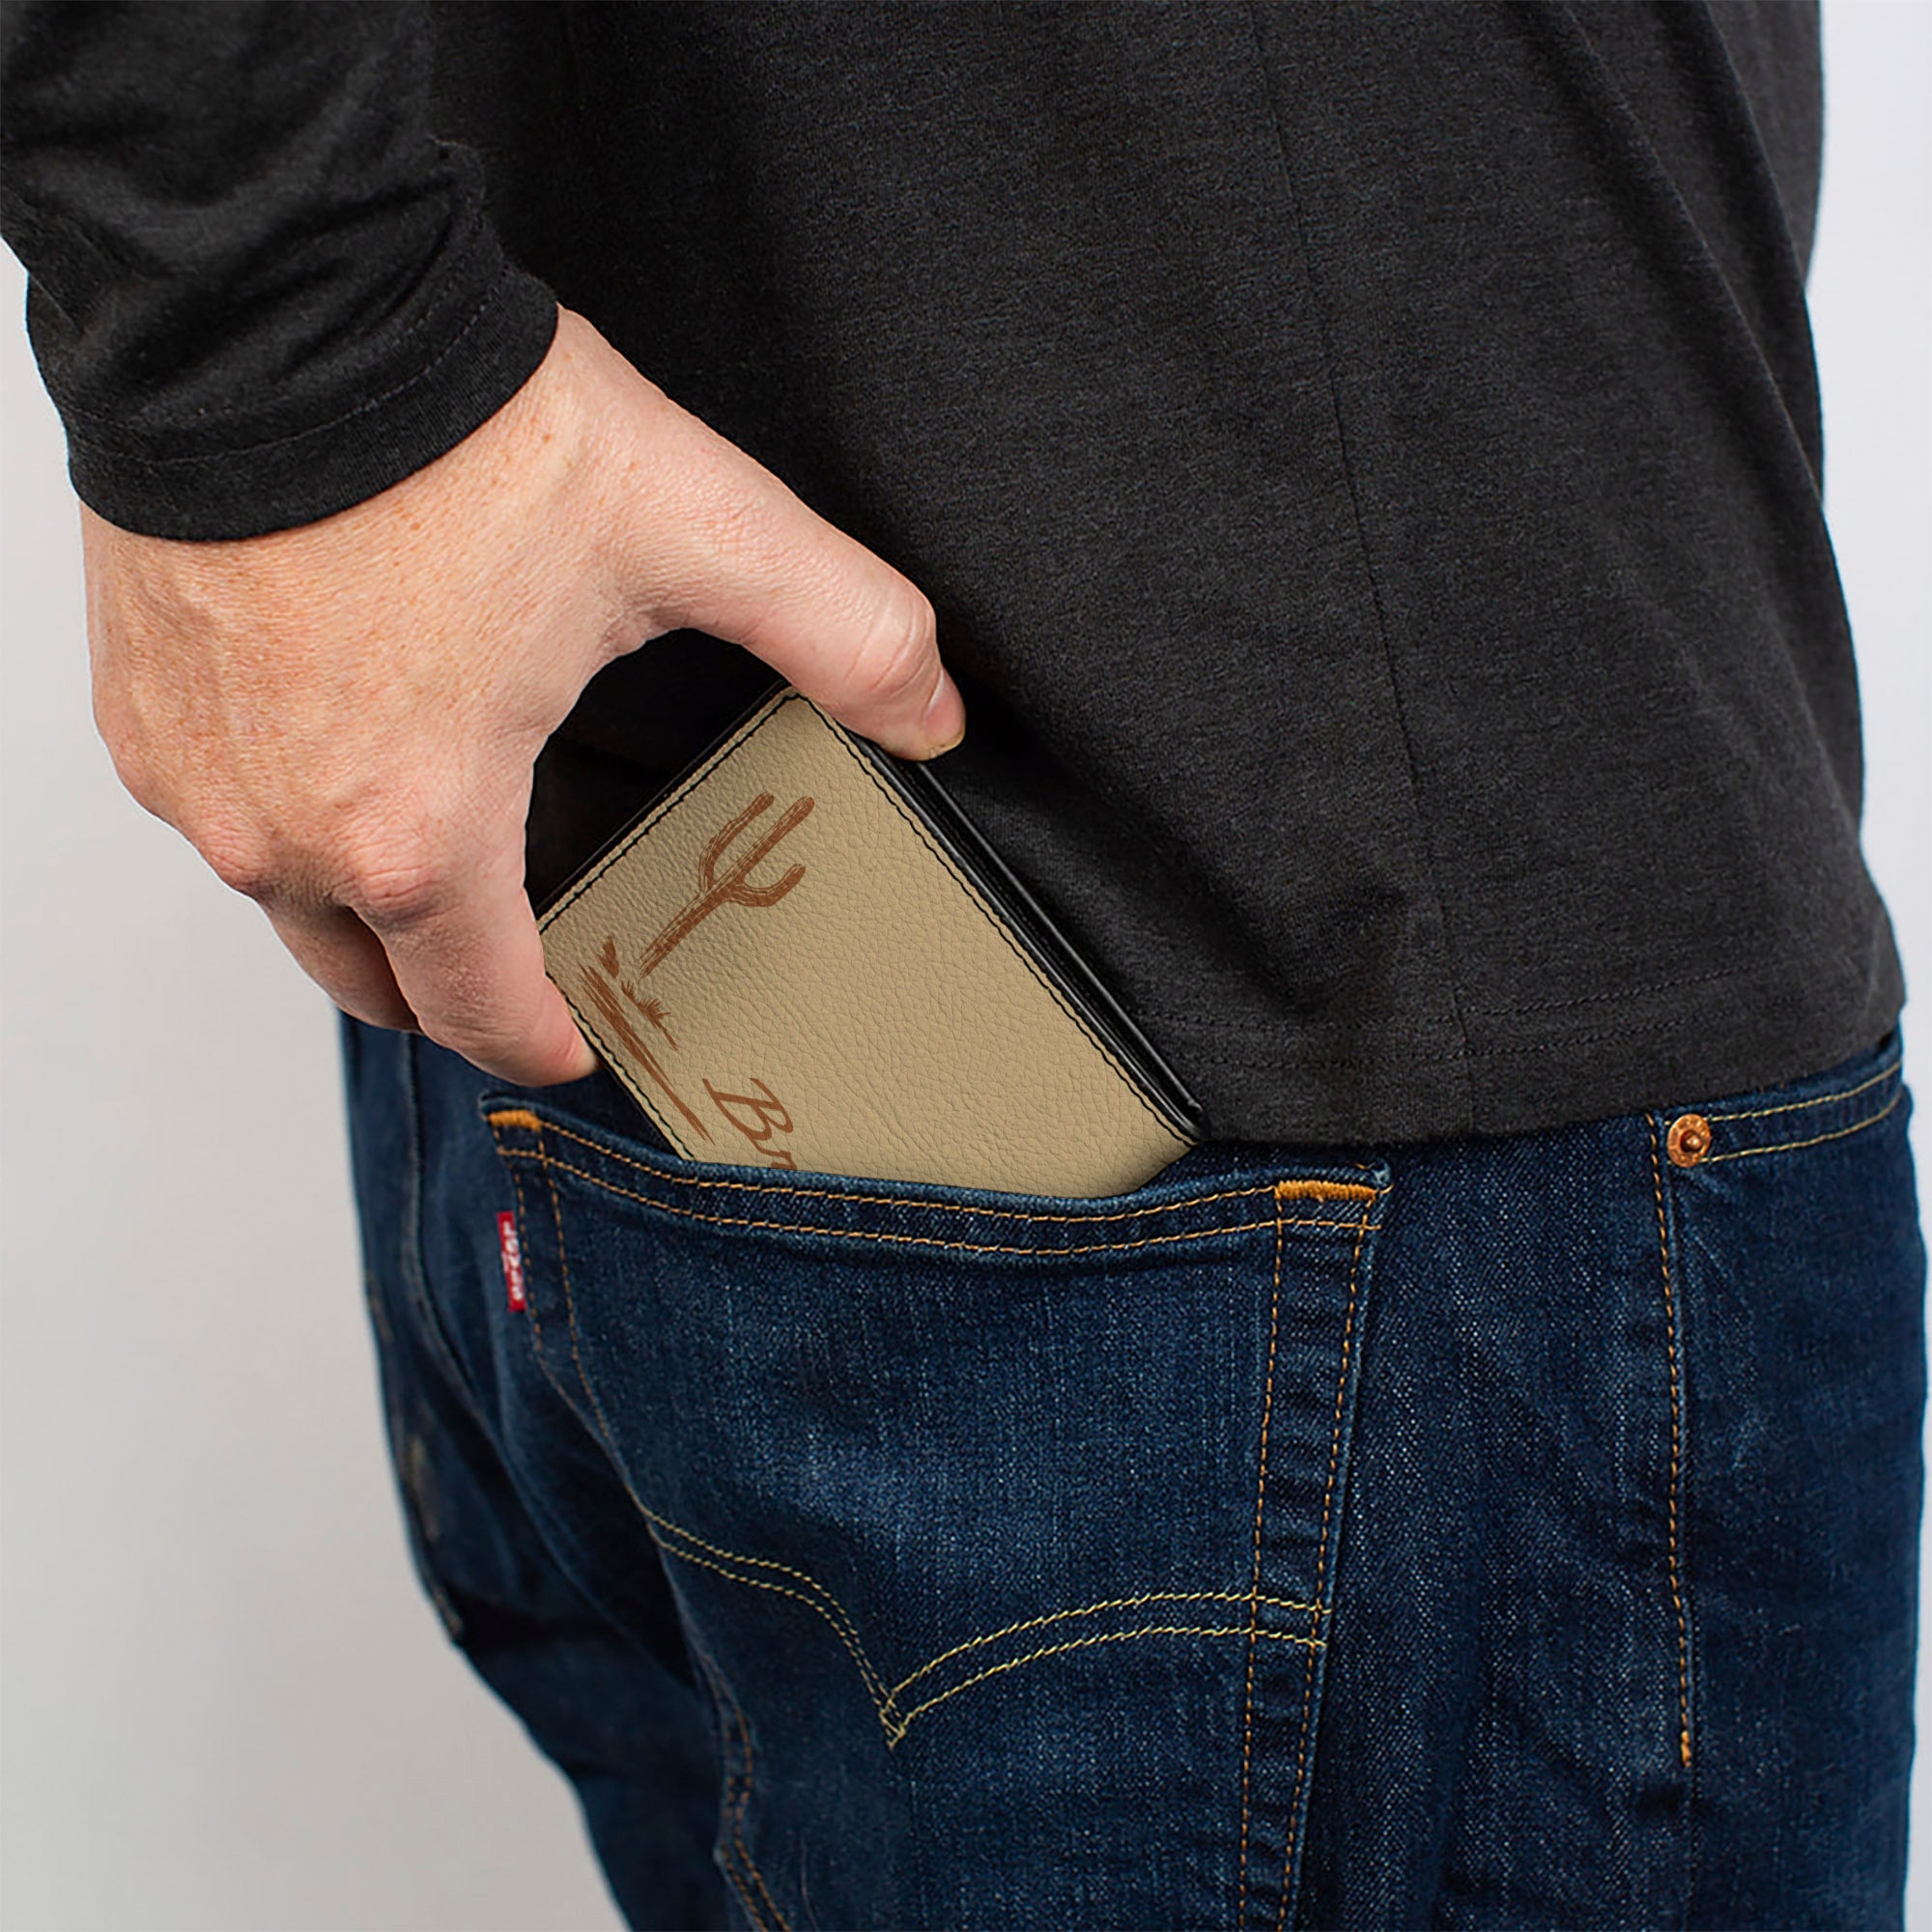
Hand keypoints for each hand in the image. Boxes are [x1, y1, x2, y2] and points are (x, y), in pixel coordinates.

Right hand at [82, 306, 965, 1084]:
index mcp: (419, 830)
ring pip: (284, 902)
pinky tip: (342, 753)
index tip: (573, 1040)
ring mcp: (193, 774)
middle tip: (511, 970)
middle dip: (447, 995)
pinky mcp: (135, 707)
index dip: (537, 1042)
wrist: (267, 306)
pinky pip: (217, 810)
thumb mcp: (698, 532)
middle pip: (368, 981)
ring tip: (436, 861)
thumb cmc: (455, 430)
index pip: (478, 1009)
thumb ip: (843, 633)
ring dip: (363, 906)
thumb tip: (932, 713)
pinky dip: (285, 813)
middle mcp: (283, 832)